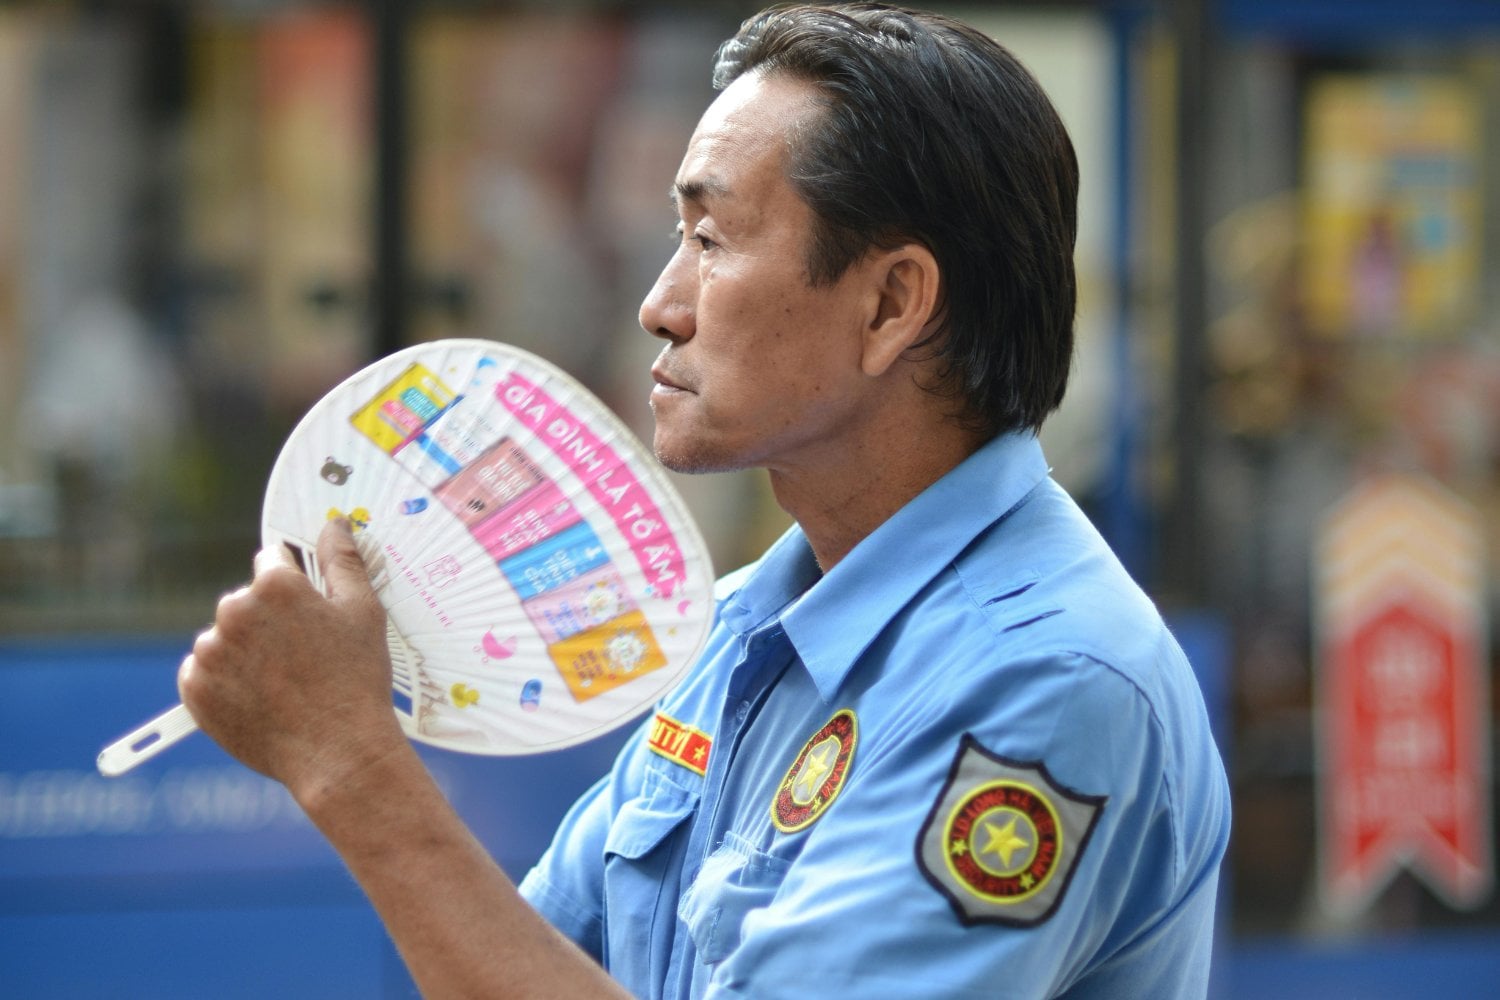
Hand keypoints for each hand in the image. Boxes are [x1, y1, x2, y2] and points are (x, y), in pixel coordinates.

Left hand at [179, 518, 405, 801]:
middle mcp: (234, 611)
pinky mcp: (193, 688)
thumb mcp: (363, 612)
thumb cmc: (357, 680)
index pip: (272, 563)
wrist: (337, 751)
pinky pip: (202, 673)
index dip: (294, 587)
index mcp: (274, 586)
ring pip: (223, 638)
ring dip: (244, 652)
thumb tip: (334, 525)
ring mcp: (210, 652)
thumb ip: (343, 561)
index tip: (308, 616)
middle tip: (301, 656)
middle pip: (245, 601)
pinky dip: (224, 683)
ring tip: (281, 683)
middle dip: (267, 621)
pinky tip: (258, 698)